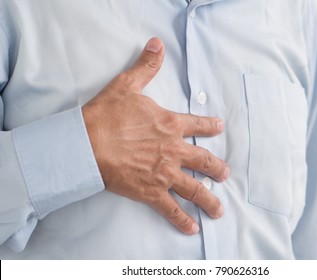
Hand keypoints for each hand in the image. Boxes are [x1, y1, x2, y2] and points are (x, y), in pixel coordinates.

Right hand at [82, 37, 228, 234]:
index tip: (220, 128)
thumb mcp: (127, 85)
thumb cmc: (106, 115)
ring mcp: (164, 173)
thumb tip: (157, 45)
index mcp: (170, 125)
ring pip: (194, 189)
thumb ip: (146, 66)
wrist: (87, 143)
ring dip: (209, 200)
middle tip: (225, 174)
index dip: (210, 126)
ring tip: (219, 209)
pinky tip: (192, 228)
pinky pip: (171, 209)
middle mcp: (173, 151)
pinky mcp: (151, 192)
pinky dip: (182, 220)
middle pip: (204, 162)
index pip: (198, 125)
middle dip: (217, 169)